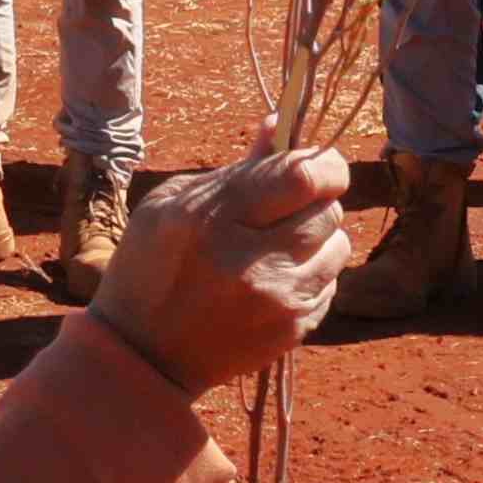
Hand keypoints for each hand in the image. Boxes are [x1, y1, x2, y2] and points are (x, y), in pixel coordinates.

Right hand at [99, 144, 352, 394]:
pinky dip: (311, 275)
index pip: (304, 176)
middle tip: (285, 209)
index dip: (324, 164)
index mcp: (214, 219)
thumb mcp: (172, 204)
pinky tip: (273, 281)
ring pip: (340, 246)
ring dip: (318, 239)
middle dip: (317, 200)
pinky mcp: (294, 331)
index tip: (317, 166)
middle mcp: (251, 262)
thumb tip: (280, 124)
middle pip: (329, 210)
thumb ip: (235, 168)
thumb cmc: (149, 267)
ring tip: (277, 247)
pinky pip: (331, 284)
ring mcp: (278, 302)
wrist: (142, 357)